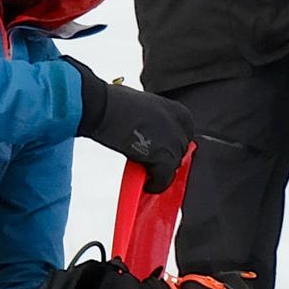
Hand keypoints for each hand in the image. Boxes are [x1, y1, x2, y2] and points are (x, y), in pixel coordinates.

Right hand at [69, 60, 194, 192]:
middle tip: (151, 163)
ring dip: (161, 171)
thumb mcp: (146, 107)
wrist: (103, 107)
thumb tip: (152, 134)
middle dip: (166, 158)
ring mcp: (173, 143)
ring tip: (146, 173)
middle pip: (179, 152)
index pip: (185, 136)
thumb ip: (155, 122)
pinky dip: (156, 184)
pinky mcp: (164, 158)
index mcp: (178, 112)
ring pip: (173, 166)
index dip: (171, 146)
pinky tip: (147, 184)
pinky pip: (164, 179)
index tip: (162, 151)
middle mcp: (180, 127)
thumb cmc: (116, 104)